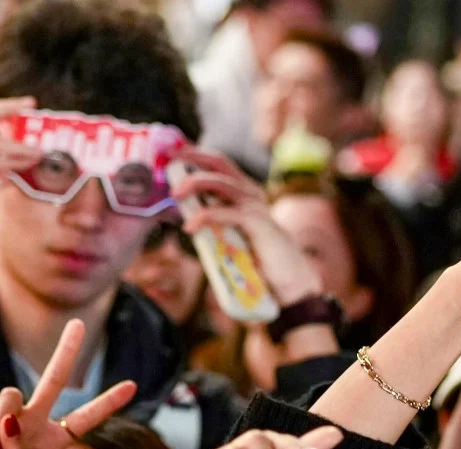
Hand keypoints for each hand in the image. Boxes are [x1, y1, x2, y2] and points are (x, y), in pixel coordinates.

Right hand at [0, 320, 136, 448]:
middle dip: (66, 351)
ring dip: (0, 424)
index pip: (85, 418)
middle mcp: (34, 423)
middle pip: (54, 380)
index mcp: (53, 440)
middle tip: (77, 324)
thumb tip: (11, 421)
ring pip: (9, 396)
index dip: (108, 403)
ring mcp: (8, 417)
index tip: (133, 386)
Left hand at [172, 147, 323, 305]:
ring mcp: (256, 207)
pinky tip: (190, 227)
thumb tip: (187, 217)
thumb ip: (215, 223)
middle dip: (193, 155)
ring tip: (176, 193)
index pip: (220, 164)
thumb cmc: (261, 264)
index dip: (196, 154)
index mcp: (246, 194)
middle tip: (170, 158)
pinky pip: (225, 212)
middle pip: (220, 163)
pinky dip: (205, 216)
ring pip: (221, 182)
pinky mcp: (257, 223)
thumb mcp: (232, 237)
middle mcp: (252, 194)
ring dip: (194, 183)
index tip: (173, 152)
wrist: (290, 284)